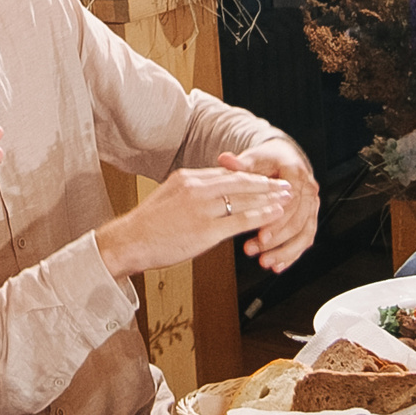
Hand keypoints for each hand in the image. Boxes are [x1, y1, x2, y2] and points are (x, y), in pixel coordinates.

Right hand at [94, 167, 292, 279]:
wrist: (129, 241)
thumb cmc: (146, 226)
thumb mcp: (168, 197)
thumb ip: (191, 193)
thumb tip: (209, 194)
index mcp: (187, 178)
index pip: (225, 173)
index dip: (248, 175)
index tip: (264, 176)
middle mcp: (196, 188)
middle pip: (239, 181)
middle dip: (265, 182)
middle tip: (284, 183)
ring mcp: (201, 209)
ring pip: (243, 198)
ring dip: (269, 198)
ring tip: (286, 198)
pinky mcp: (205, 230)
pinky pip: (240, 220)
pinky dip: (261, 216)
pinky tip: (274, 216)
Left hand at [219, 140, 319, 270]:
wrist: (284, 158)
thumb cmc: (268, 159)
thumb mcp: (254, 158)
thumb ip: (240, 164)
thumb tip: (226, 159)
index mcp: (296, 174)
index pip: (291, 202)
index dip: (276, 221)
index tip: (260, 234)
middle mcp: (308, 190)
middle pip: (298, 221)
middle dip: (278, 240)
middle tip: (257, 250)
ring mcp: (311, 206)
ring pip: (304, 234)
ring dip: (285, 251)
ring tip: (266, 262)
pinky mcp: (309, 218)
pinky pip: (305, 239)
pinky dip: (292, 254)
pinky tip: (278, 266)